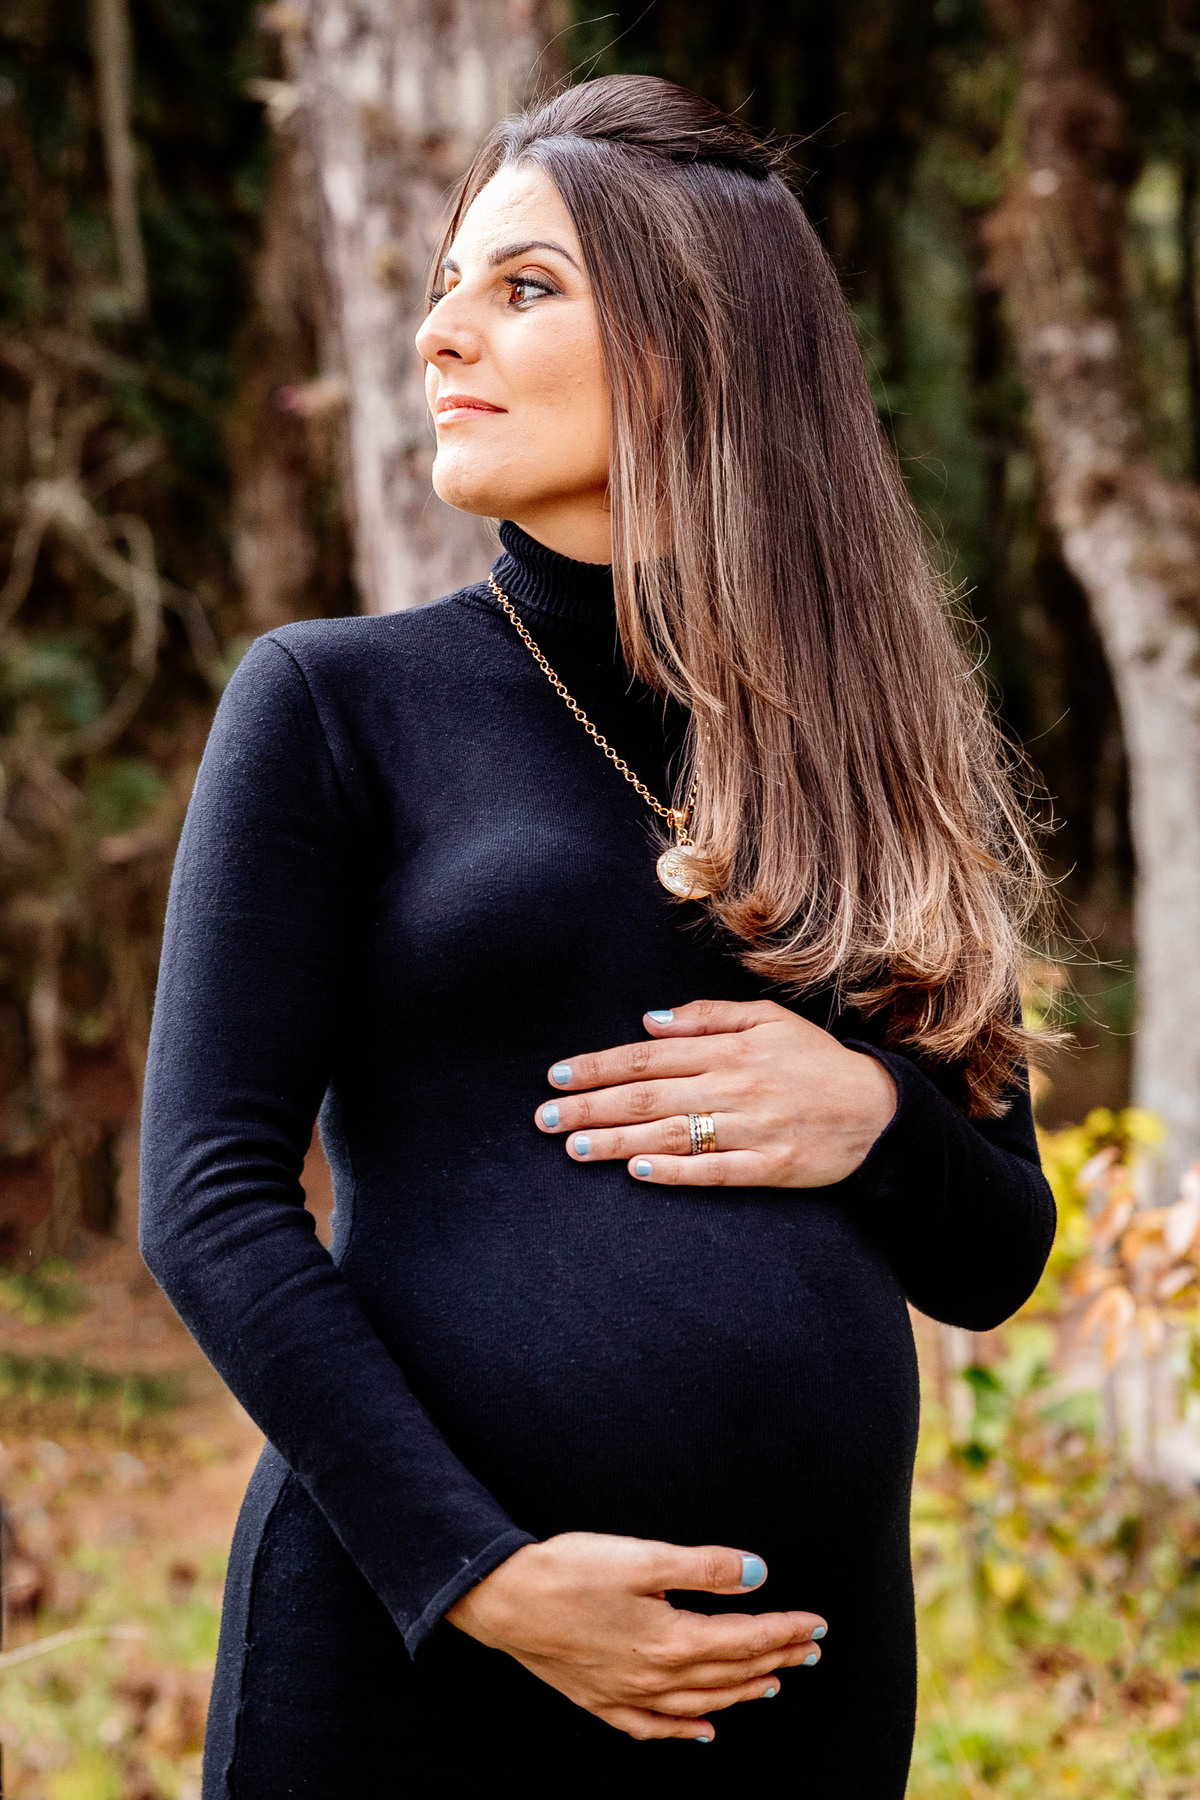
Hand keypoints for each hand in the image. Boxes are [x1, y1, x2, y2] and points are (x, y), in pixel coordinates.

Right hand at [446, 1532, 825, 1741]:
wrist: (501, 1599)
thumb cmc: (570, 1570)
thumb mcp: (642, 1557)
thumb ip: (704, 1567)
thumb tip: (759, 1574)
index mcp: (670, 1639)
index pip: (745, 1639)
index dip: (785, 1630)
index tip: (819, 1624)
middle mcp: (655, 1677)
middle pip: (730, 1672)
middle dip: (776, 1659)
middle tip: (812, 1651)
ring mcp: (627, 1695)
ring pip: (701, 1703)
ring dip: (742, 1692)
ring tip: (774, 1683)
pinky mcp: (600, 1700)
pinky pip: (655, 1727)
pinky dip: (685, 1731)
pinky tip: (704, 1732)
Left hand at [536, 998, 896, 1186]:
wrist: (878, 1108)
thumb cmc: (814, 1060)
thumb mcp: (766, 1019)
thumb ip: (707, 1017)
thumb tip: (648, 1020)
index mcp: (730, 1048)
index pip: (649, 1056)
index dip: (600, 1066)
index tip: (558, 1075)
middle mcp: (735, 1085)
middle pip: (648, 1096)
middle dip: (591, 1106)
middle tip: (544, 1118)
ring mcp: (753, 1127)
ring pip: (673, 1134)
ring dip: (618, 1142)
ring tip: (574, 1147)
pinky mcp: (771, 1166)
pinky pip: (716, 1170)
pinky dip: (677, 1171)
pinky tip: (639, 1172)